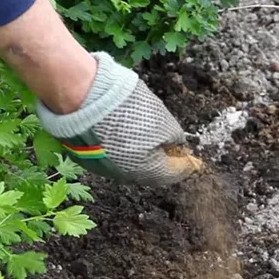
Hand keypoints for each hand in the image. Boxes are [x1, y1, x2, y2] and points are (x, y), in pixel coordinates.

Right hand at [35, 53, 202, 185]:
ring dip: (139, 156)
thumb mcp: (163, 121)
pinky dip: (119, 150)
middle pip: (150, 173)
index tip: (194, 159)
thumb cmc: (128, 110)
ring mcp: (104, 170)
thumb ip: (175, 139)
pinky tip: (120, 135)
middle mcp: (127, 177)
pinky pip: (110, 159)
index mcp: (149, 171)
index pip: (175, 173)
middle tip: (168, 147)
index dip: (187, 164)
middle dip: (161, 161)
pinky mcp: (86, 160)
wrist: (83, 101)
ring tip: (143, 139)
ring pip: (128, 166)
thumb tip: (177, 147)